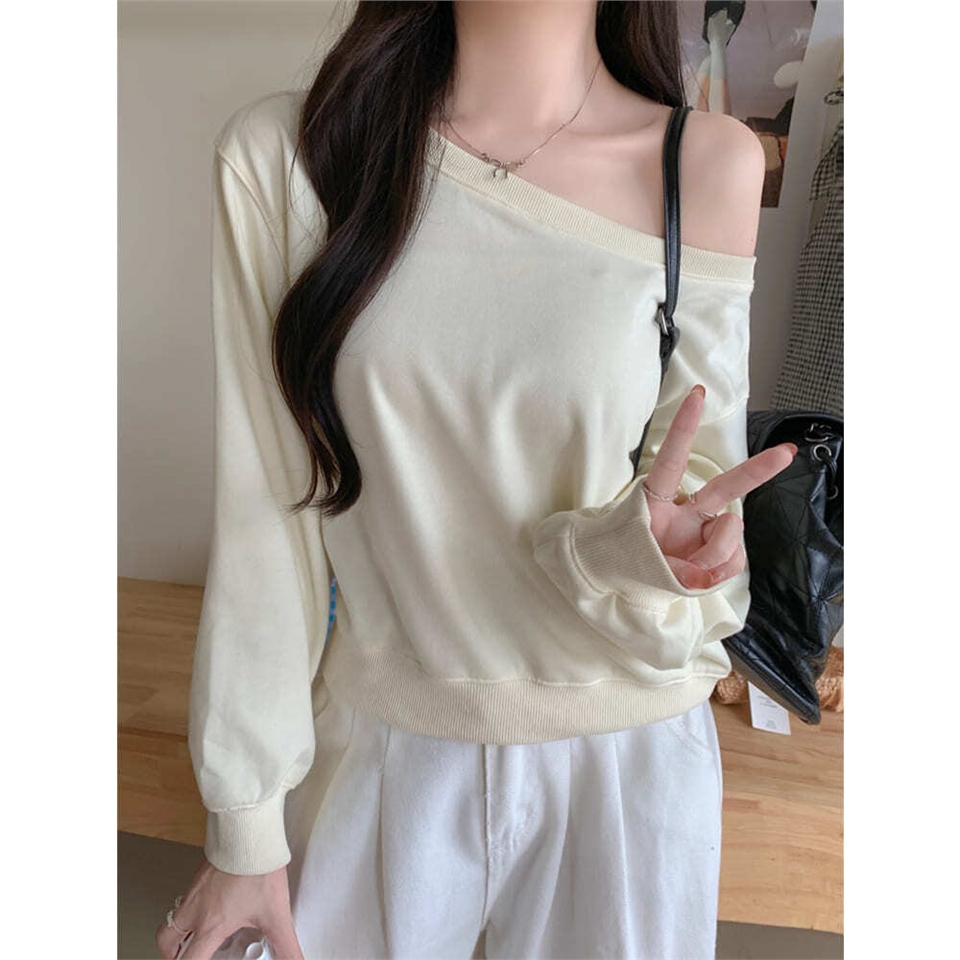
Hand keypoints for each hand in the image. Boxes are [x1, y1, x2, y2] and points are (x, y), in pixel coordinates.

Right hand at [155, 853, 303, 959]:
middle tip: (186, 955)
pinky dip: (190, 906)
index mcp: (211, 926)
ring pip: (172, 917)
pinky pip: (185, 896)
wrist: (250, 833)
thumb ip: (286, 945)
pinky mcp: (199, 873)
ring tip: (196, 932)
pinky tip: (211, 902)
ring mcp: (194, 890)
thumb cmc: (258, 869)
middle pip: (166, 941)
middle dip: (172, 953)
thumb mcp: (276, 915)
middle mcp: (196, 910)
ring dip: (178, 930)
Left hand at [642, 385, 795, 590]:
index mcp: (657, 500)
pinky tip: (703, 574)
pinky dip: (719, 572)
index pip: (671, 460)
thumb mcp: (642, 563)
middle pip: (725, 486)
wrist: (633, 582)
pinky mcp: (722, 551)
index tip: (698, 395)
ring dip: (712, 555)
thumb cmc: (631, 558)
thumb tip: (706, 574)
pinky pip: (734, 560)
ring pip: (729, 534)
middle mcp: (687, 509)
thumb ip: (674, 568)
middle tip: (786, 451)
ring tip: (689, 569)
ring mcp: (706, 529)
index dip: (684, 428)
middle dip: (758, 469)